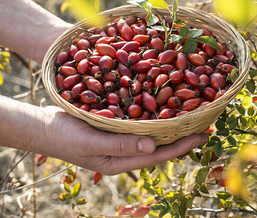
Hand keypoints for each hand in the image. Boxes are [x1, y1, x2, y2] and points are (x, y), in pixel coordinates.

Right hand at [41, 106, 208, 174]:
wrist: (42, 126)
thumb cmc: (64, 136)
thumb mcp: (91, 142)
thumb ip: (121, 145)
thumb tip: (154, 145)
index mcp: (122, 160)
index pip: (159, 155)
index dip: (182, 145)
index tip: (203, 135)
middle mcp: (125, 151)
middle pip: (160, 144)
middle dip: (183, 135)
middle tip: (205, 122)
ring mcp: (121, 138)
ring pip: (152, 132)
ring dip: (172, 124)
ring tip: (191, 113)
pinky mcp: (115, 126)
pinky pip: (141, 121)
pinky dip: (155, 114)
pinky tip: (165, 104)